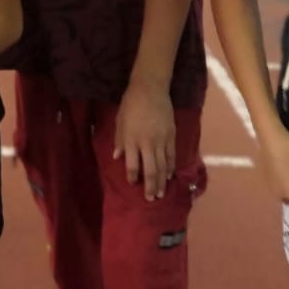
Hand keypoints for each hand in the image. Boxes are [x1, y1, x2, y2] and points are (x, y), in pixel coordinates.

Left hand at [115, 80, 175, 200]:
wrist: (150, 89)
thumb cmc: (130, 104)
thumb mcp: (119, 121)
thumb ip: (119, 140)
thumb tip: (117, 158)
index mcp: (131, 139)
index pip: (132, 164)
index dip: (132, 177)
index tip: (132, 184)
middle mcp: (147, 143)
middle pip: (150, 170)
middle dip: (150, 186)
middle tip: (150, 199)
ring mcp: (161, 140)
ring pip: (163, 166)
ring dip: (162, 181)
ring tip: (161, 193)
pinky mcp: (171, 136)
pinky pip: (171, 156)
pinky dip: (170, 168)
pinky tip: (169, 176)